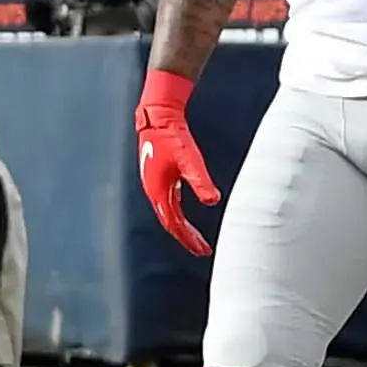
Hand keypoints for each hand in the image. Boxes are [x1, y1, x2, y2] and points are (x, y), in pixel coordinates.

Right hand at [134, 68, 220, 255]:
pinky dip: (178, 214)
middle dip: (186, 237)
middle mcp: (153, 191)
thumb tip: (212, 201)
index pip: (173, 223)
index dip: (188, 239)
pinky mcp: (159, 177)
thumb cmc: (170, 136)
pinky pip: (168, 203)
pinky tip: (186, 215)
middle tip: (203, 250)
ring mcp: (155, 185)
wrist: (156, 116)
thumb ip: (200, 180)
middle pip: (170, 222)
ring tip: (195, 238)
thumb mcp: (189, 159)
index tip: (203, 250)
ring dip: (182, 227)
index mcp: (158, 191)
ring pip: (169, 213)